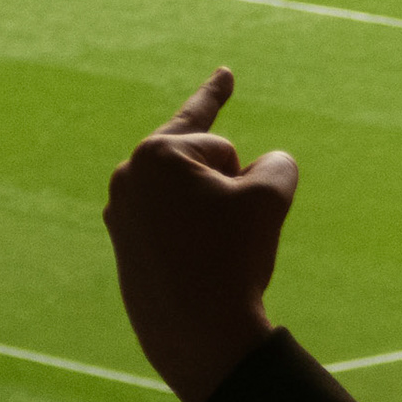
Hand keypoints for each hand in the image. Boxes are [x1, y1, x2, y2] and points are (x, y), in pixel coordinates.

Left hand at [103, 69, 296, 401]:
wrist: (197, 330)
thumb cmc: (232, 257)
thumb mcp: (272, 196)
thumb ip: (278, 162)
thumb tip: (263, 168)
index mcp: (158, 153)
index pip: (213, 128)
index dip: (220, 93)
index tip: (226, 72)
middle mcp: (130, 175)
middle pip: (207, 162)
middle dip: (232, 185)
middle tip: (239, 229)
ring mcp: (122, 210)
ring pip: (193, 194)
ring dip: (218, 212)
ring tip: (225, 251)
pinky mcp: (127, 242)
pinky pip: (176, 222)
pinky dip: (199, 234)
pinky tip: (207, 260)